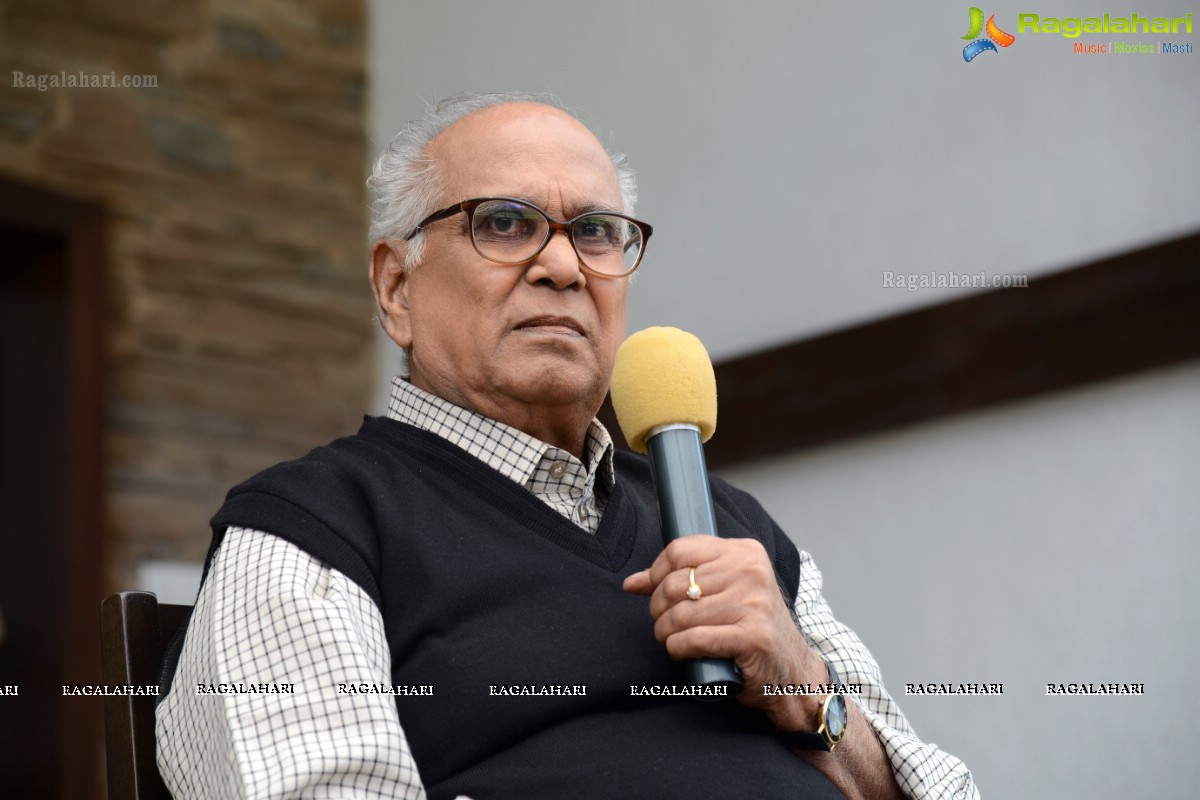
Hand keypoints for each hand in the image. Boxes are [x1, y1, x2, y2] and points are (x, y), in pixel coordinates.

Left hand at [622, 535, 827, 731]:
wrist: (791, 671)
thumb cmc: (751, 628)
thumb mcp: (723, 592)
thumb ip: (680, 579)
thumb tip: (632, 583)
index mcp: (745, 553)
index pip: (680, 550)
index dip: (656, 572)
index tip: (655, 591)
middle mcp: (752, 572)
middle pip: (675, 583)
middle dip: (658, 608)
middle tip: (664, 622)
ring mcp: (754, 604)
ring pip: (679, 614)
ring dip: (665, 632)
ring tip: (671, 638)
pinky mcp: (752, 637)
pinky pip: (691, 640)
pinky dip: (677, 649)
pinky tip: (683, 652)